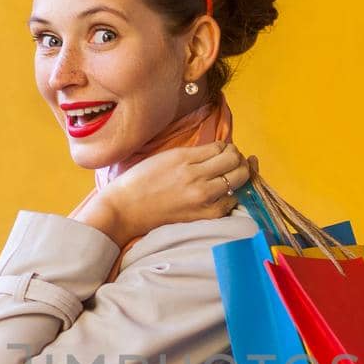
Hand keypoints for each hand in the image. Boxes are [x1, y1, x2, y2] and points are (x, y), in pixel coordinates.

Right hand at [82, 142, 252, 246]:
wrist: (124, 209)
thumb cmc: (140, 181)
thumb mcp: (165, 157)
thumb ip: (193, 154)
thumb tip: (218, 152)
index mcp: (185, 159)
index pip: (221, 147)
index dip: (226, 148)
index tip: (221, 151)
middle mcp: (196, 178)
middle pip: (235, 163)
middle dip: (238, 159)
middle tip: (231, 161)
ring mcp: (202, 199)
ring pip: (238, 181)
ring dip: (239, 176)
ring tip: (231, 176)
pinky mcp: (203, 216)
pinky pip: (231, 203)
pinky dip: (232, 196)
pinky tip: (225, 194)